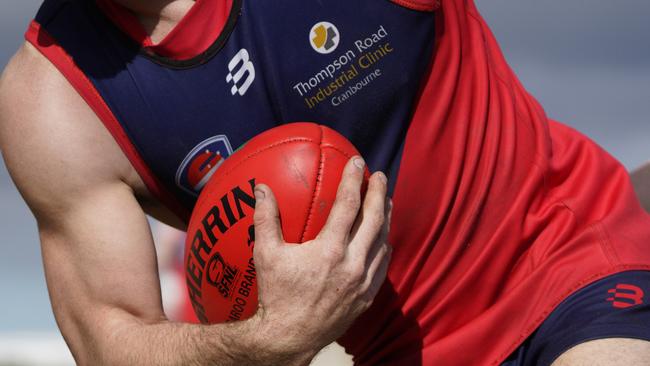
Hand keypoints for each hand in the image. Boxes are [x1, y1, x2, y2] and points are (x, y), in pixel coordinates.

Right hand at [251, 156, 391, 358]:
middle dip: (379, 193)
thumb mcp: (265, 255)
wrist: (289, 338)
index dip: (354, 180)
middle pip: (375, 219)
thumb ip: (265, 218)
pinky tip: (382, 237)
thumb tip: (261, 188)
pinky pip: (383, 265)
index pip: (348, 205)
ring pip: (384, 241)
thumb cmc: (275, 296)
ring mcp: (363, 282)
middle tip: (379, 175)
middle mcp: (353, 264)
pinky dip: (384, 245)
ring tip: (385, 200)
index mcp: (329, 251)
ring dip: (385, 217)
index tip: (357, 162)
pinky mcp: (367, 296)